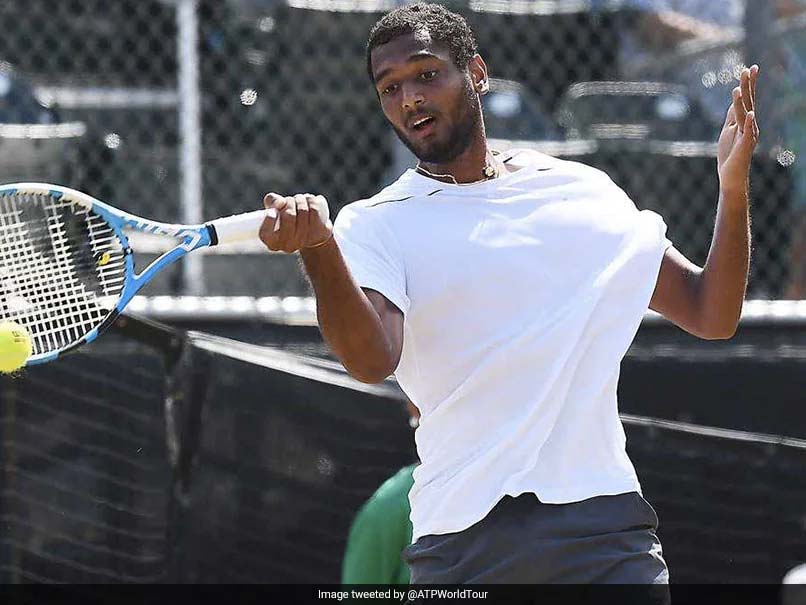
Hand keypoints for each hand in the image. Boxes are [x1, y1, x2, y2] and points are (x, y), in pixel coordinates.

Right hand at [259, 192, 332, 252]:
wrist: (313, 231)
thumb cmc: (290, 219)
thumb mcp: (276, 210)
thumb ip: (271, 202)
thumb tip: (280, 202)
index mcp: (272, 242)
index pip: (265, 233)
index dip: (268, 220)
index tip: (272, 211)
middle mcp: (287, 246)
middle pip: (289, 215)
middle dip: (290, 201)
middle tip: (291, 201)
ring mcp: (304, 242)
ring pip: (303, 210)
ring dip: (301, 199)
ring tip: (300, 200)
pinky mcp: (318, 234)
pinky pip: (315, 210)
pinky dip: (311, 200)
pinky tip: (310, 201)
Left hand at [717, 65, 759, 193]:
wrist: (731, 176)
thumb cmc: (730, 154)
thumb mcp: (728, 130)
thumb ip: (732, 116)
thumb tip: (734, 99)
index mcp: (744, 121)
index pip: (746, 99)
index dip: (747, 84)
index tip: (750, 68)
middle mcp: (749, 125)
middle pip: (747, 102)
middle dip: (747, 86)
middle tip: (748, 69)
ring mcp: (748, 134)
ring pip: (744, 115)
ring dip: (741, 101)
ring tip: (737, 89)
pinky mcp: (744, 145)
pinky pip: (748, 132)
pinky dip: (749, 122)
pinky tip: (752, 113)